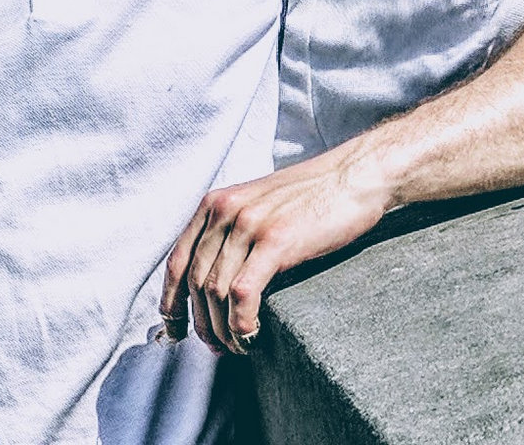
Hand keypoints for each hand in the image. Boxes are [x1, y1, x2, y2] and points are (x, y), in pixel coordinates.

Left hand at [159, 144, 390, 353]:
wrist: (351, 176)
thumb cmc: (309, 197)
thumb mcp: (256, 205)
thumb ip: (230, 231)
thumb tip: (214, 279)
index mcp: (215, 203)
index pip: (178, 259)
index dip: (172, 300)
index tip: (174, 327)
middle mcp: (224, 211)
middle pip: (196, 281)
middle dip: (201, 322)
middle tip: (216, 347)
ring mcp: (248, 224)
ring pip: (216, 291)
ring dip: (222, 329)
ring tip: (237, 347)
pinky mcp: (275, 241)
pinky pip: (243, 292)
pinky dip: (241, 322)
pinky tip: (251, 336)